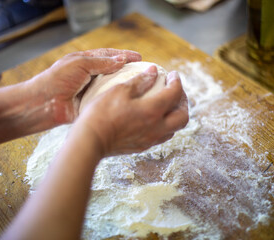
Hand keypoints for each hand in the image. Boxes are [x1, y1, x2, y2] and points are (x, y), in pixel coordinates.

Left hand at [30, 48, 141, 123]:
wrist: (44, 103)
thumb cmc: (57, 79)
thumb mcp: (80, 64)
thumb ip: (101, 62)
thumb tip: (121, 60)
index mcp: (85, 61)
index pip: (108, 56)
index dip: (124, 56)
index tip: (139, 58)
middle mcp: (89, 75)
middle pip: (113, 71)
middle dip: (127, 71)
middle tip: (144, 72)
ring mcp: (90, 91)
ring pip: (111, 87)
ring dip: (124, 87)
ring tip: (141, 87)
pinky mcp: (91, 105)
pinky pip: (106, 101)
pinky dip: (116, 100)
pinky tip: (128, 101)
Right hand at [73, 65, 188, 156]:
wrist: (90, 141)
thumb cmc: (101, 114)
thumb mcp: (119, 91)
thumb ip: (140, 81)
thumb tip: (154, 72)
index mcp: (152, 111)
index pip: (174, 94)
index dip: (177, 82)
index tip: (172, 75)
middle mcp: (156, 128)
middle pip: (183, 117)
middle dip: (183, 102)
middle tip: (175, 91)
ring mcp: (150, 140)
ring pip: (174, 129)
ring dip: (176, 115)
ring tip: (167, 104)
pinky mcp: (142, 147)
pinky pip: (162, 136)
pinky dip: (165, 125)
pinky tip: (154, 118)